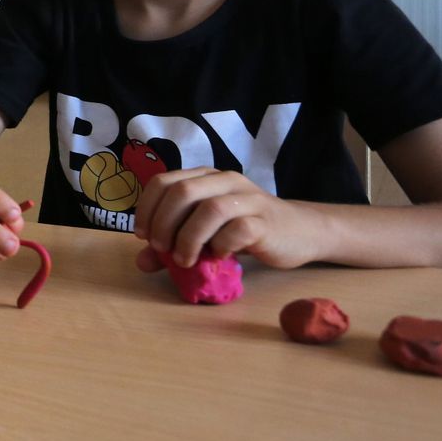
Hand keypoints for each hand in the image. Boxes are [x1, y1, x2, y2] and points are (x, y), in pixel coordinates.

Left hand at [132, 168, 320, 271]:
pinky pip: (238, 230)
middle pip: (182, 192)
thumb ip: (172, 245)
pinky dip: (220, 246)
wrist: (300, 232)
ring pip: (210, 209)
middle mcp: (225, 180)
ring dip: (189, 238)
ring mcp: (248, 198)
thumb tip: (142, 262)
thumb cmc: (244, 231)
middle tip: (162, 249)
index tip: (143, 236)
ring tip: (185, 260)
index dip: (147, 208)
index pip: (163, 182)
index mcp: (204, 177)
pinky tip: (218, 257)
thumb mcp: (204, 235)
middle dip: (164, 223)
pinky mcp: (266, 221)